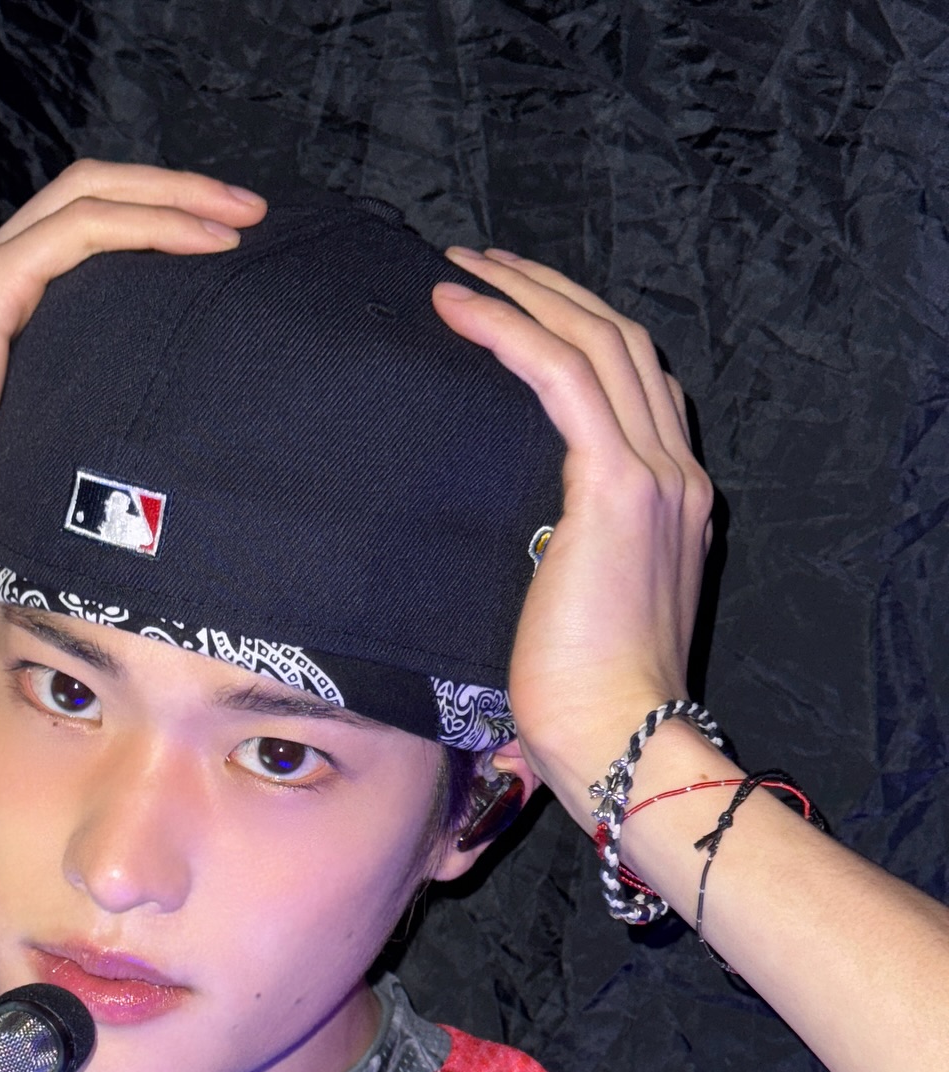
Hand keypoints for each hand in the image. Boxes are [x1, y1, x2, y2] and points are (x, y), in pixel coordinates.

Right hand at [0, 161, 265, 584]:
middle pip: (97, 193)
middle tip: (253, 213)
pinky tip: (207, 241)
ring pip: (95, 193)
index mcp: (4, 313)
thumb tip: (158, 474)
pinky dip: (151, 223)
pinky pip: (86, 229)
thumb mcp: (43, 462)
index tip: (228, 251)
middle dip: (180, 191)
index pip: (87, 235)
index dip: (158, 225)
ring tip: (246, 215)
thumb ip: (85, 436)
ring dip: (178, 194)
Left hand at [431, 249, 712, 828]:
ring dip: (526, 294)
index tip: (513, 312)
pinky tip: (461, 310)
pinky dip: (510, 331)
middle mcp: (678, 475)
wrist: (621, 737)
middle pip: (622, 343)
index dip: (576, 335)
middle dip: (550, 292)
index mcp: (674, 502)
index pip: (635, 387)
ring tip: (462, 270)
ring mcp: (656, 476)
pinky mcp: (618, 487)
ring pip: (597, 341)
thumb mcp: (576, 612)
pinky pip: (563, 376)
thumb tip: (515, 555)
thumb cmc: (585, 702)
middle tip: (481, 265)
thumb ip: (565, 561)